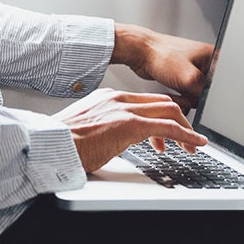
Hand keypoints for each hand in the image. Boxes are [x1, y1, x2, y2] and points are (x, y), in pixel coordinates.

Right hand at [53, 88, 207, 172]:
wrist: (48, 145)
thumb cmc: (61, 143)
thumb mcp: (85, 130)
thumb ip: (101, 128)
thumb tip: (109, 141)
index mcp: (108, 98)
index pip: (145, 101)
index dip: (162, 115)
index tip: (168, 132)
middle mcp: (118, 99)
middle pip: (161, 103)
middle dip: (180, 119)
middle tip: (188, 137)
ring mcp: (125, 110)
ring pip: (169, 111)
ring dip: (186, 128)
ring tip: (194, 144)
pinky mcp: (130, 125)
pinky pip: (168, 128)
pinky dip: (186, 135)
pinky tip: (195, 144)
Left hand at [112, 23, 213, 108]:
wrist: (140, 53)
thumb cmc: (161, 54)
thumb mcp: (189, 77)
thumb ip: (203, 93)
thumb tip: (207, 105)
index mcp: (213, 57)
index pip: (221, 83)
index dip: (210, 93)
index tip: (199, 96)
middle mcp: (205, 63)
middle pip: (209, 92)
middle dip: (194, 97)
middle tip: (184, 92)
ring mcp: (194, 71)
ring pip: (197, 96)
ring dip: (185, 99)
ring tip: (175, 93)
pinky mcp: (183, 78)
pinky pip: (187, 96)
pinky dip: (179, 98)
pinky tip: (171, 93)